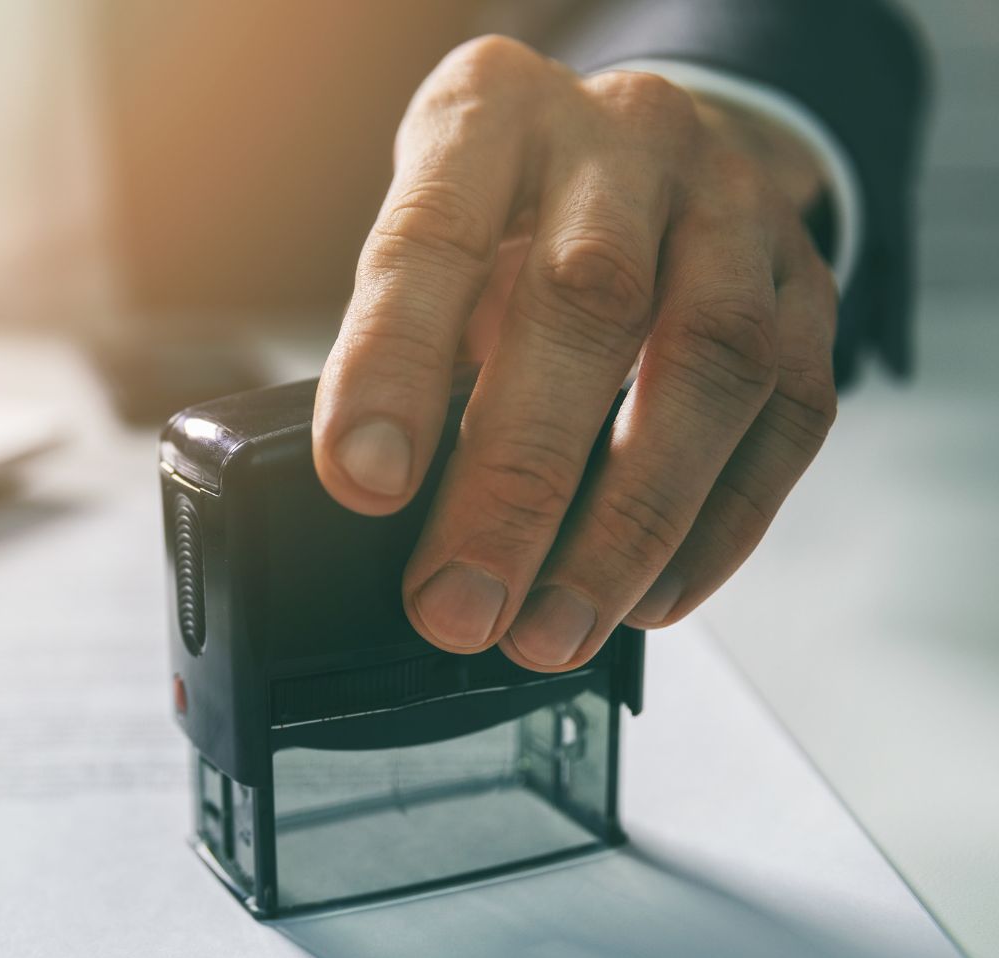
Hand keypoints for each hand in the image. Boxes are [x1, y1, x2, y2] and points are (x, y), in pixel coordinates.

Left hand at [312, 36, 838, 671]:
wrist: (642, 147)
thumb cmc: (506, 211)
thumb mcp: (426, 237)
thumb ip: (405, 342)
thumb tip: (381, 504)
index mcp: (494, 114)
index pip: (436, 232)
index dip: (396, 363)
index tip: (363, 484)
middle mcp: (625, 139)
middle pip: (586, 302)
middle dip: (516, 482)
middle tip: (459, 604)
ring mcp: (734, 208)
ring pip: (709, 364)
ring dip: (628, 525)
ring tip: (552, 630)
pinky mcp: (809, 289)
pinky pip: (785, 416)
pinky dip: (717, 526)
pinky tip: (650, 599)